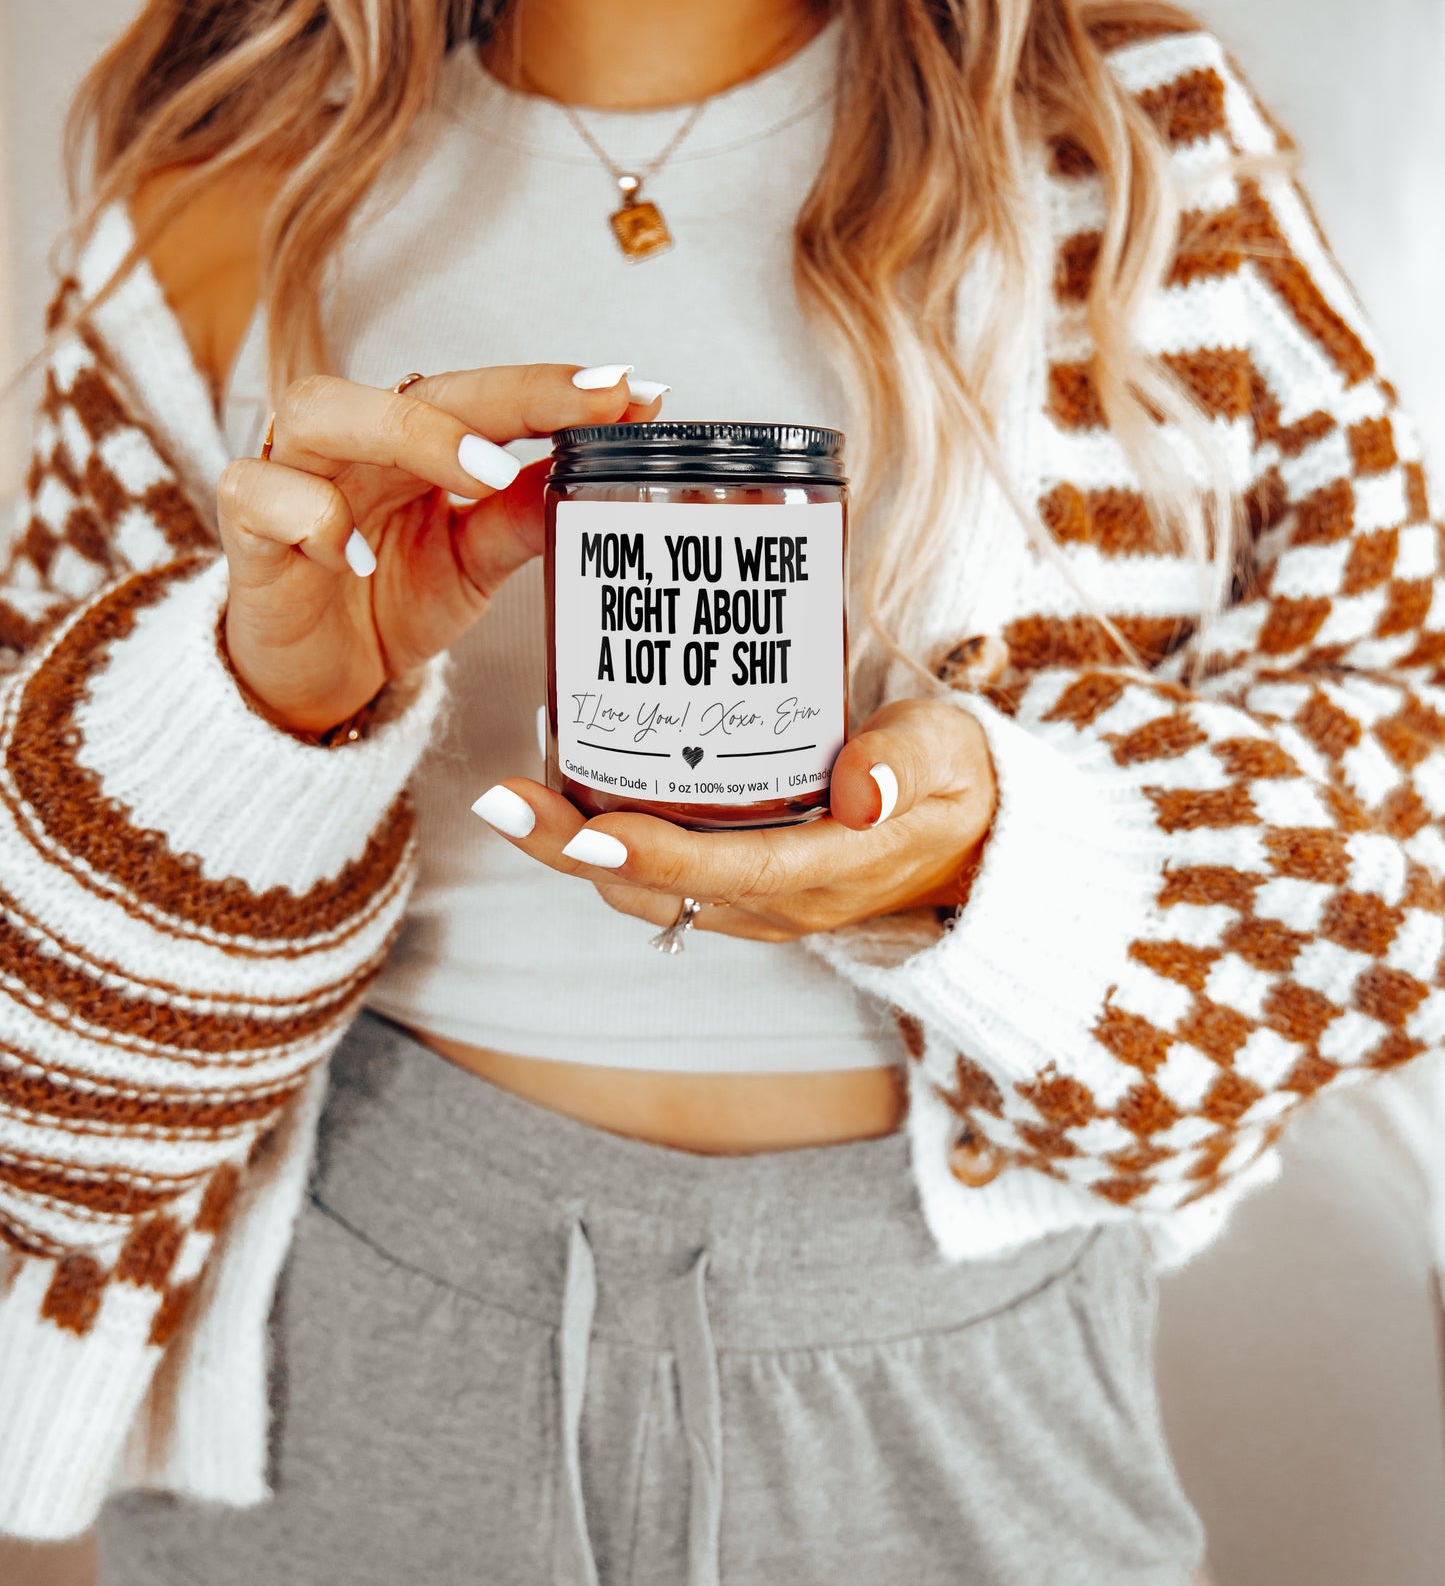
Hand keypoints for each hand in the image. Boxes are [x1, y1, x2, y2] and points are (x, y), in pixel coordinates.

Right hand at [219, 364, 661, 733]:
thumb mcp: (473, 559)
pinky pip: (261, 493)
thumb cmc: (389, 597)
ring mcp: (293, 473)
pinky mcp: (246, 525)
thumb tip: (605, 467)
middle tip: (587, 412)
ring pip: (323, 409)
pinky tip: (350, 556)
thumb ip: (525, 513)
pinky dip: (311, 518)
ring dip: (411, 435)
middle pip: (416, 388)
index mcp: (414, 439)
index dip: (555, 391)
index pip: (486, 397)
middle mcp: (354, 440)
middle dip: (507, 396)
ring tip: (485, 476)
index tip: (631, 390)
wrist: (317, 674)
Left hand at [473, 696, 997, 941]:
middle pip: (652, 889)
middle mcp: (777, 900)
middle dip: (568, 852)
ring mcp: (755, 902)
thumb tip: (859, 792)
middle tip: (499, 797)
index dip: (647, 854)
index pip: (720, 871)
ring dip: (573, 851)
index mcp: (826, 870)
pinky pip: (659, 877)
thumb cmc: (958, 784)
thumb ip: (907, 765)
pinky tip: (575, 789)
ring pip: (643, 891)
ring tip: (517, 790)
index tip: (580, 828)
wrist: (975, 845)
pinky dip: (608, 845)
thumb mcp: (951, 757)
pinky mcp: (744, 888)